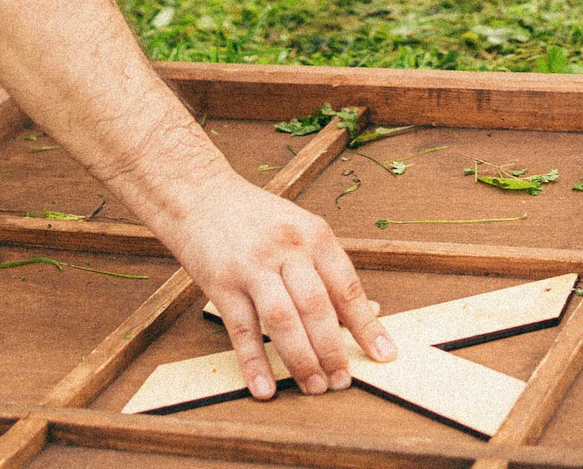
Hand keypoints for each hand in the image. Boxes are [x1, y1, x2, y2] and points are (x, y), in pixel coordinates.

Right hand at [156, 174, 396, 398]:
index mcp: (313, 234)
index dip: (368, 325)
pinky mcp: (221, 283)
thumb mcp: (301, 231)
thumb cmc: (256, 217)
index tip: (385, 355)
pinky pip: (241, 329)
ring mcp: (252, 265)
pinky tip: (265, 388)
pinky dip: (254, 363)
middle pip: (316, 307)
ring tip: (314, 388)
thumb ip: (330, 271)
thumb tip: (369, 311)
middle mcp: (286, 248)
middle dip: (332, 350)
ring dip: (301, 360)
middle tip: (342, 382)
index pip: (347, 286)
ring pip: (282, 320)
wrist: (198, 193)